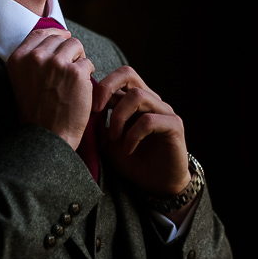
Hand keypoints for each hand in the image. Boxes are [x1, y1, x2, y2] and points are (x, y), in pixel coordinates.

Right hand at [7, 28, 94, 148]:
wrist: (47, 135)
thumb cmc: (37, 110)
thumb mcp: (23, 79)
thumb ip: (33, 56)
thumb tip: (59, 33)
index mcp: (19, 58)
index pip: (41, 33)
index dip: (55, 35)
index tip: (62, 42)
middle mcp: (35, 57)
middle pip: (61, 38)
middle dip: (68, 52)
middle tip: (68, 73)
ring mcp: (56, 63)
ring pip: (76, 45)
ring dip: (79, 60)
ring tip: (74, 79)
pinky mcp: (76, 72)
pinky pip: (88, 62)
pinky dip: (88, 75)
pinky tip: (80, 89)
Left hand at [93, 66, 189, 197]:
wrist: (158, 184)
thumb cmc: (133, 163)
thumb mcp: (108, 144)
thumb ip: (99, 126)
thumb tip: (83, 112)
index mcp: (135, 101)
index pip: (118, 78)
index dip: (100, 88)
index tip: (88, 109)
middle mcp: (151, 100)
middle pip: (128, 73)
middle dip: (107, 88)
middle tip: (96, 110)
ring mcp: (164, 111)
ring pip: (138, 96)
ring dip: (119, 117)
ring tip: (114, 138)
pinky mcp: (174, 126)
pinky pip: (150, 120)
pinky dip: (133, 135)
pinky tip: (128, 149)